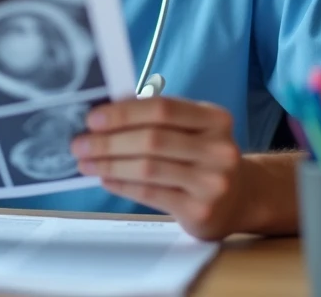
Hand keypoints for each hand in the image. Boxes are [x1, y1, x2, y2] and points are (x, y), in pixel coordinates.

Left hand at [71, 97, 249, 239]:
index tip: (92, 118)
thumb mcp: (191, 128)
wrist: (241, 197)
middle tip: (79, 143)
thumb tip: (105, 111)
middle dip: (108, 141)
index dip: (123, 112)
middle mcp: (219, 149)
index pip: (162, 108)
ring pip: (148, 168)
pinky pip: (151, 193)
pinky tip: (105, 178)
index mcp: (215, 119)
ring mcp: (213, 182)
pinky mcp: (201, 210)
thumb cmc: (202, 155)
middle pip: (152, 139)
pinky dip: (122, 184)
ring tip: (85, 162)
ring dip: (109, 163)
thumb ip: (156, 117)